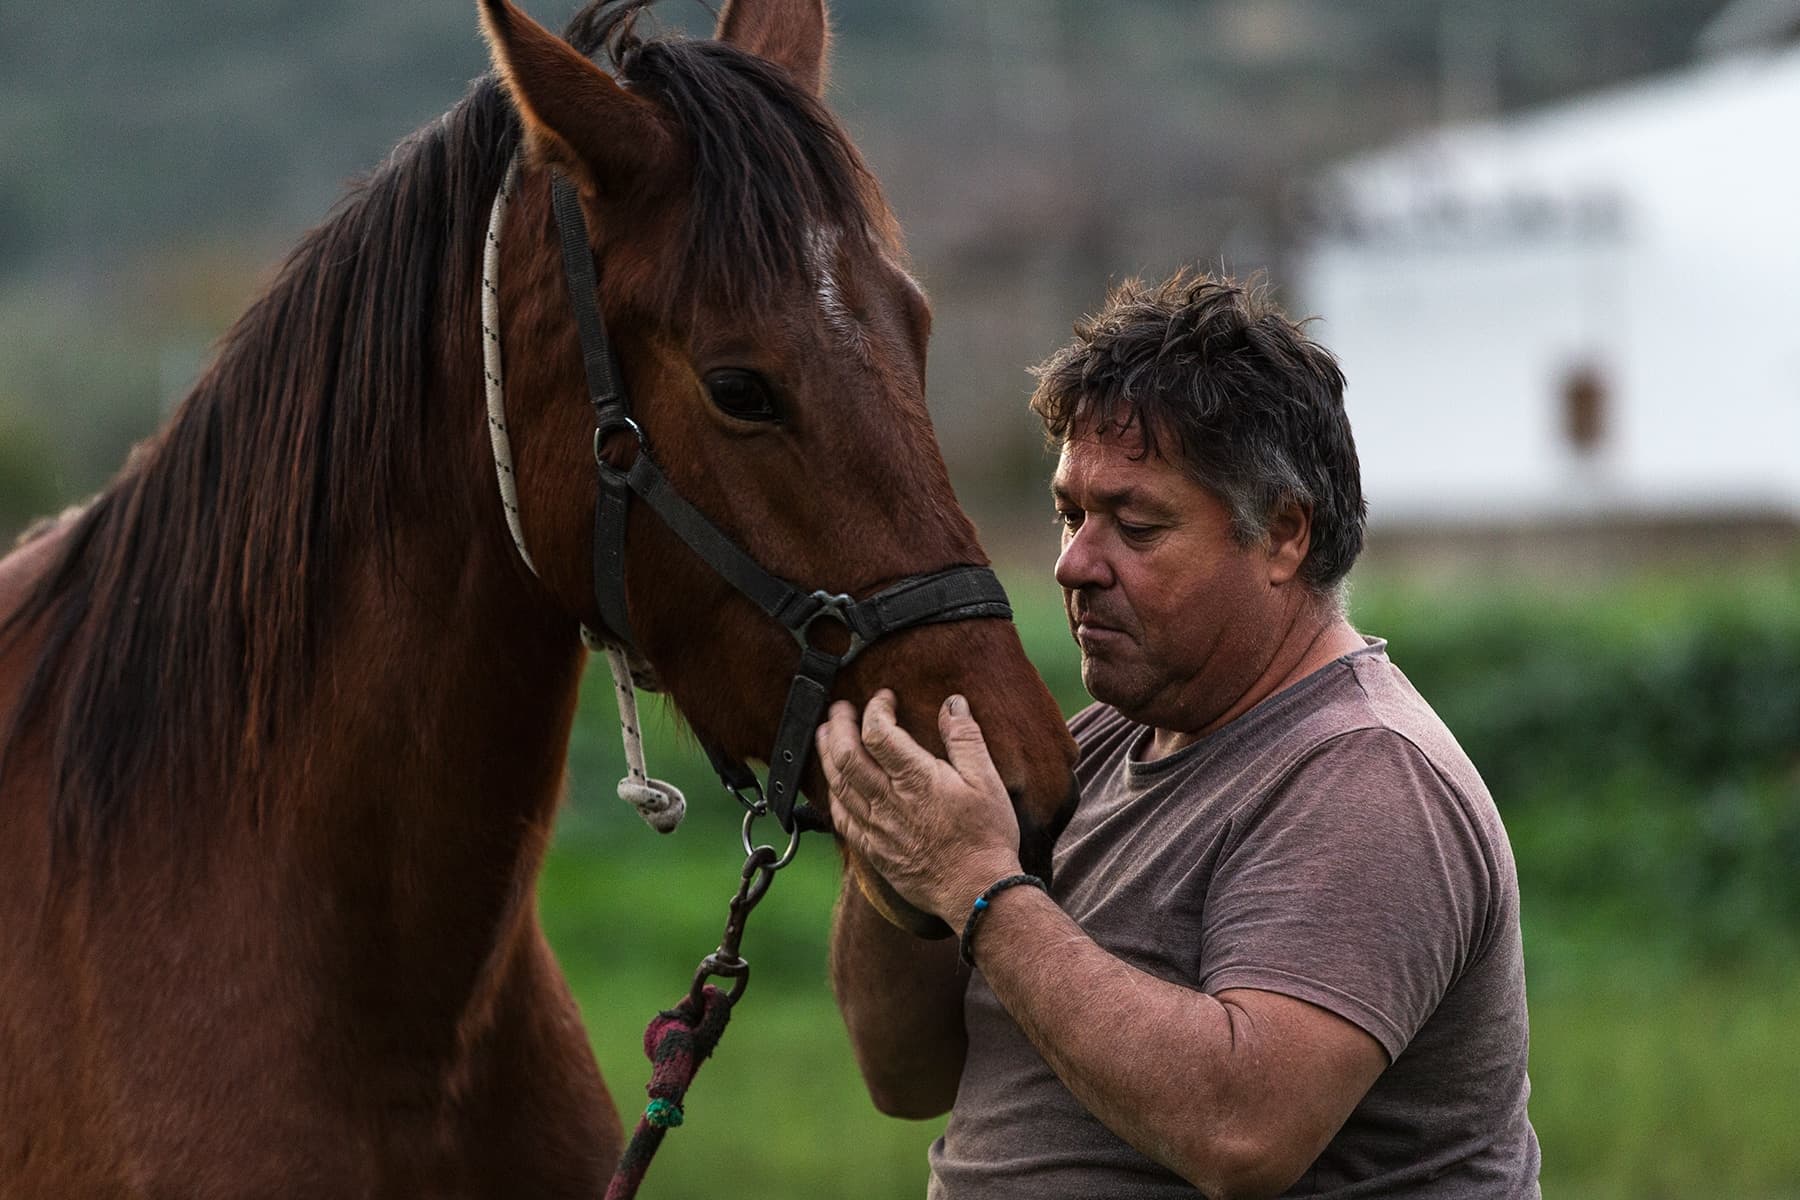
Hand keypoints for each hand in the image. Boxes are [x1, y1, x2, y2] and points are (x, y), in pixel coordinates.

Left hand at [816, 689, 1023, 925]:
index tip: (884, 699)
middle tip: (839, 708)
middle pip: (846, 755)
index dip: (876, 709)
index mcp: (915, 779)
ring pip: (838, 784)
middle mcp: (888, 801)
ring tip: (825, 735)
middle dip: (838, 725)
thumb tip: (953, 703)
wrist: (975, 891)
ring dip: (827, 754)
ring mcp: (876, 827)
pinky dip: (833, 794)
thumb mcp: (987, 781)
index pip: (878, 732)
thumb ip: (965, 739)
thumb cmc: (986, 836)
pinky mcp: (873, 850)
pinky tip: (834, 784)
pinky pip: (841, 818)